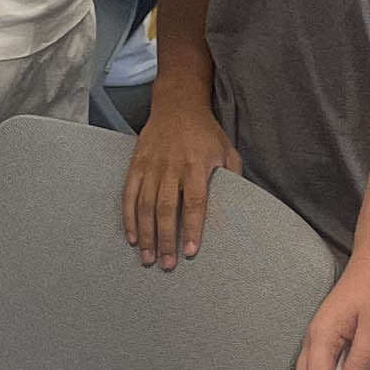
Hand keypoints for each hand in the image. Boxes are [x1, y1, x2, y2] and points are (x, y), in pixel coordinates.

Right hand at [122, 99, 238, 266]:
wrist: (177, 105)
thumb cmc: (206, 132)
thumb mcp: (227, 150)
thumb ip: (233, 176)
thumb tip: (240, 205)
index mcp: (196, 165)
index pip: (194, 202)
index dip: (192, 228)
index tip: (190, 251)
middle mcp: (171, 167)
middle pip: (166, 209)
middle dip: (166, 239)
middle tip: (167, 265)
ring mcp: (151, 166)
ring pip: (146, 206)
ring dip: (146, 235)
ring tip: (148, 258)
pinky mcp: (136, 165)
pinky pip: (129, 195)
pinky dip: (129, 217)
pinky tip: (132, 237)